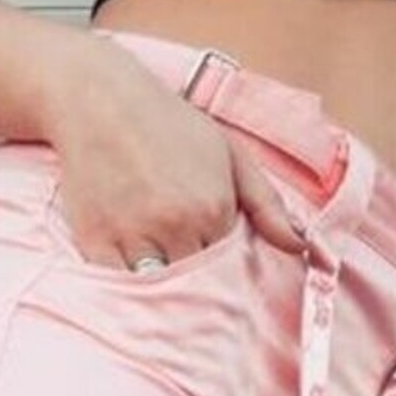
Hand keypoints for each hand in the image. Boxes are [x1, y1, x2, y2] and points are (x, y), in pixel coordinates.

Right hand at [47, 38, 306, 271]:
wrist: (99, 100)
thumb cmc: (168, 123)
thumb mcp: (228, 152)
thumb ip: (266, 203)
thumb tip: (300, 247)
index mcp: (213, 206)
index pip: (231, 269)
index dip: (227, 273)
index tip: (223, 275)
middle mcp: (175, 225)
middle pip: (197, 287)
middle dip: (200, 290)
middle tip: (194, 280)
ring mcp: (132, 236)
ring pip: (159, 293)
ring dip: (165, 294)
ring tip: (166, 274)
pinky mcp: (94, 242)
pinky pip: (118, 288)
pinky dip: (128, 291)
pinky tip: (134, 273)